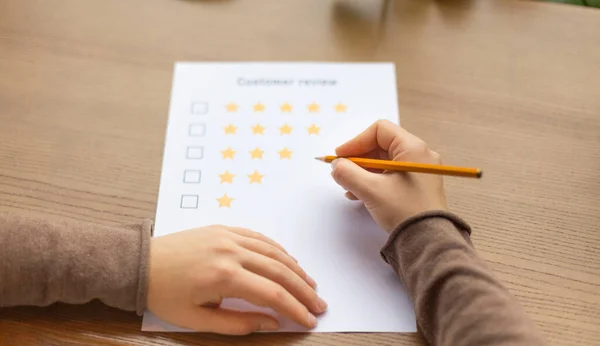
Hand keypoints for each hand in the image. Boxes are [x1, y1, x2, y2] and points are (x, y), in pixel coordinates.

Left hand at [146, 225, 326, 334]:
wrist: (141, 263)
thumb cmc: (165, 295)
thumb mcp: (197, 319)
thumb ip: (237, 323)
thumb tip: (271, 321)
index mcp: (224, 276)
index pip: (272, 293)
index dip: (294, 309)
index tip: (309, 321)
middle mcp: (231, 251)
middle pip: (279, 271)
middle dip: (303, 290)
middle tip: (319, 305)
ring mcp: (229, 236)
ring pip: (273, 251)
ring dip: (296, 269)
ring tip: (311, 285)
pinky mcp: (225, 228)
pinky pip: (260, 238)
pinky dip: (278, 250)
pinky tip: (289, 261)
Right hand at [331, 120, 446, 232]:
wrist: (428, 242)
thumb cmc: (404, 211)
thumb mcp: (371, 190)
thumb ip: (348, 173)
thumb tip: (336, 166)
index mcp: (413, 148)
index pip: (379, 130)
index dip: (356, 141)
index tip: (340, 157)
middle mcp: (419, 156)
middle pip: (381, 146)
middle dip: (358, 159)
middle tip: (341, 172)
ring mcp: (419, 172)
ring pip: (383, 162)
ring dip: (362, 172)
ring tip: (348, 187)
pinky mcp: (417, 187)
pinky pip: (390, 176)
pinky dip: (373, 181)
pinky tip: (359, 195)